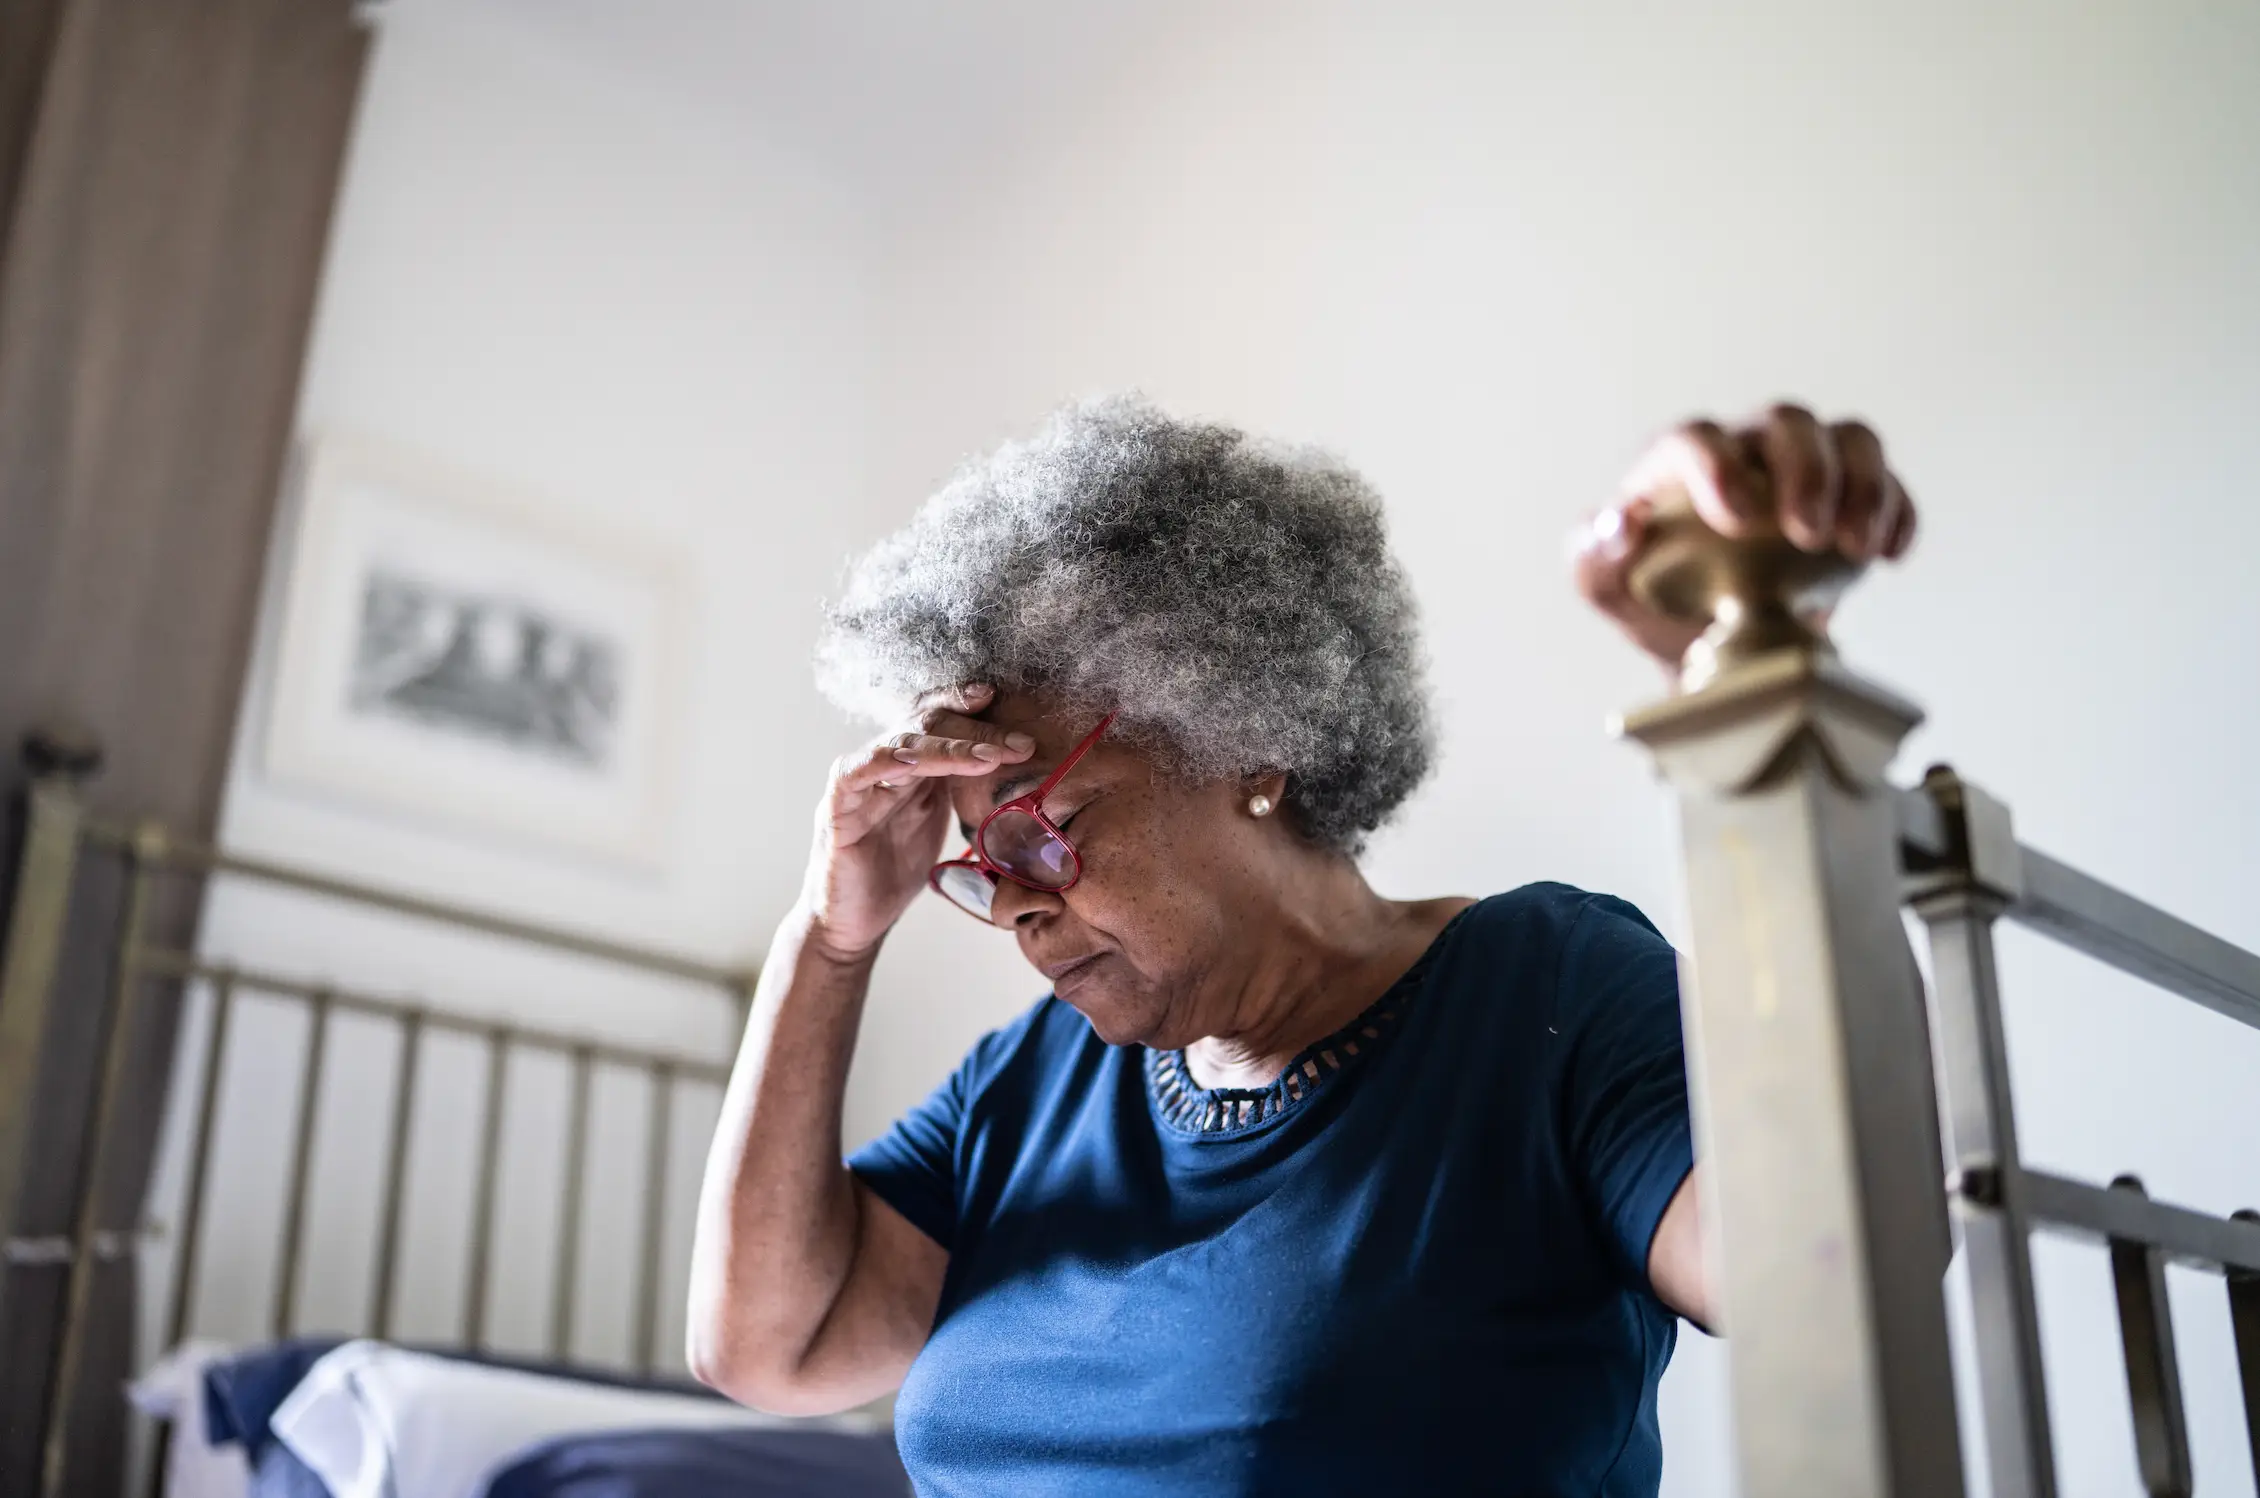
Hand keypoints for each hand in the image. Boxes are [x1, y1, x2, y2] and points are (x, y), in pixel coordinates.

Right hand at [799, 683, 1035, 960]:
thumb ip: (960, 791)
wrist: (853, 923)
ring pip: (900, 744)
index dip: (964, 705)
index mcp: (909, 766)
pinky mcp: (836, 810)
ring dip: (947, 747)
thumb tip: (1013, 769)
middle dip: (975, 730)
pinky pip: (855, 773)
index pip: (936, 720)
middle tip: (1020, 743)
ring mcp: (857, 784)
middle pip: (926, 724)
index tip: (1001, 698)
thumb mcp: (937, 823)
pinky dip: (885, 760)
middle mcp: (881, 765)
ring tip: (989, 758)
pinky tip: (915, 759)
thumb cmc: (894, 874)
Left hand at [1572, 403, 1918, 669]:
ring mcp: (1804, 466)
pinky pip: (1890, 482)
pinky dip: (1898, 512)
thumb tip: (1622, 524)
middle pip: (1786, 421)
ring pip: (1850, 437)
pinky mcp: (1851, 496)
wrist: (1702, 638)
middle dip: (1806, 470)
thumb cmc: (1647, 597)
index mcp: (1677, 460)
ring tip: (1858, 547)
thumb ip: (1595, 556)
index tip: (1740, 520)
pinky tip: (1889, 556)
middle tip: (1809, 535)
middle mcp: (1746, 447)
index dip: (1720, 468)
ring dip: (1864, 485)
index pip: (1697, 437)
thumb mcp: (1603, 586)